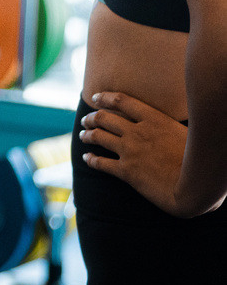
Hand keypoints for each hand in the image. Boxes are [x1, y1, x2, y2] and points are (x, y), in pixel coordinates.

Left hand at [81, 91, 218, 216]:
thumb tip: (165, 123)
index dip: (103, 97)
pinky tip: (87, 158)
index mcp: (154, 119)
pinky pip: (100, 163)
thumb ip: (169, 127)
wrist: (197, 187)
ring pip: (98, 137)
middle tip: (85, 120)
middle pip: (104, 118)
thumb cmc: (200, 160)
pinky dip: (90, 159)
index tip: (94, 97)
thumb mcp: (186, 133)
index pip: (121, 100)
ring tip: (83, 135)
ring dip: (87, 135)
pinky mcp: (126, 171)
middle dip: (91, 117)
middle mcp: (137, 132)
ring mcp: (130, 151)